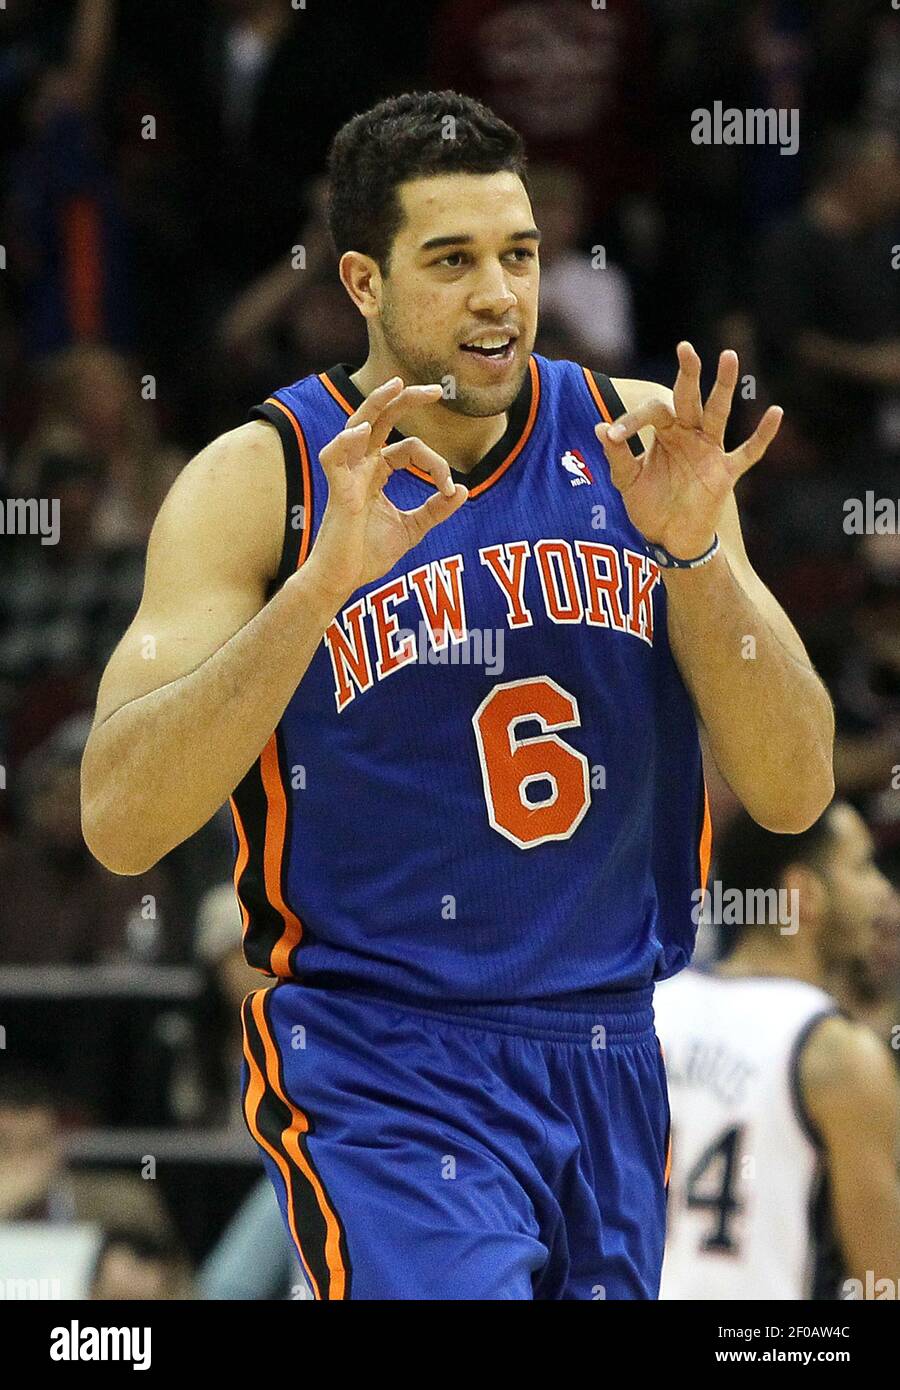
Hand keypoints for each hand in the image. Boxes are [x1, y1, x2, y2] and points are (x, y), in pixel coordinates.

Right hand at [303, 377, 466, 608]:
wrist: (342, 581)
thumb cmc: (368, 555)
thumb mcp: (412, 528)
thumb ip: (436, 509)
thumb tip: (463, 490)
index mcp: (377, 472)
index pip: (410, 449)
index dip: (436, 464)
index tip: (449, 489)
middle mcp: (361, 467)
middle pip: (382, 420)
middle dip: (406, 401)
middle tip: (437, 389)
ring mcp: (348, 476)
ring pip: (357, 426)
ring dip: (376, 404)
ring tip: (396, 385)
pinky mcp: (338, 492)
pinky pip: (334, 458)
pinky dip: (346, 442)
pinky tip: (364, 431)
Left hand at [595, 343, 782, 559]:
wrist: (668, 538)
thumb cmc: (648, 505)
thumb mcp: (627, 481)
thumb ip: (617, 456)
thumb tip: (598, 428)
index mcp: (665, 432)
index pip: (652, 412)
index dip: (631, 421)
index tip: (612, 435)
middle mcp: (689, 434)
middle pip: (689, 397)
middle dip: (688, 374)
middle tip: (685, 348)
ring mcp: (710, 451)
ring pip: (718, 413)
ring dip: (723, 386)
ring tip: (729, 357)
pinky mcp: (725, 473)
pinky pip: (748, 452)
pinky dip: (762, 435)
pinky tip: (776, 412)